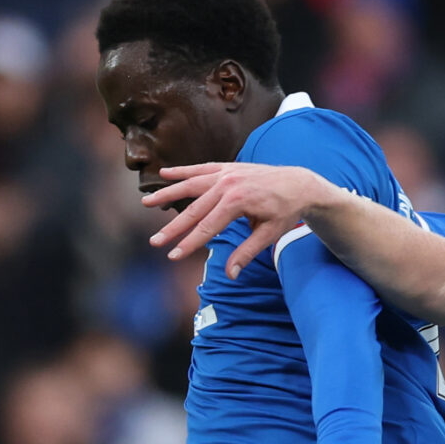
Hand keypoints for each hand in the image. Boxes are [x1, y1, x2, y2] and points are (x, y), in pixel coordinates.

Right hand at [144, 162, 342, 277]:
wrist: (299, 183)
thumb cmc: (285, 211)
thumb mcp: (270, 234)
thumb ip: (247, 253)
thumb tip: (231, 275)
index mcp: (238, 201)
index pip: (207, 227)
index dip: (189, 244)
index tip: (173, 256)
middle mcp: (228, 184)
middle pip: (194, 210)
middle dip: (173, 228)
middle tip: (155, 242)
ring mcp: (226, 173)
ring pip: (190, 185)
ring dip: (167, 194)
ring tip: (145, 203)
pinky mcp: (226, 168)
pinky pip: (200, 169)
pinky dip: (182, 171)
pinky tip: (163, 174)